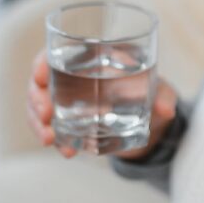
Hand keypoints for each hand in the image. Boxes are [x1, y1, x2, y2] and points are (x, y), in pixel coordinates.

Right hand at [26, 48, 179, 159]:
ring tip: (49, 139)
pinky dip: (55, 139)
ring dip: (39, 123)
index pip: (57, 51)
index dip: (43, 61)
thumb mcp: (160, 90)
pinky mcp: (69, 123)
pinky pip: (51, 128)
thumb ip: (164, 96)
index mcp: (90, 57)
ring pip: (40, 107)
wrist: (150, 119)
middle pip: (41, 82)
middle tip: (46, 115)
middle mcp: (72, 77)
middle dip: (37, 98)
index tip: (40, 74)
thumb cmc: (151, 91)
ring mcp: (67, 101)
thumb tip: (165, 110)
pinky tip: (66, 151)